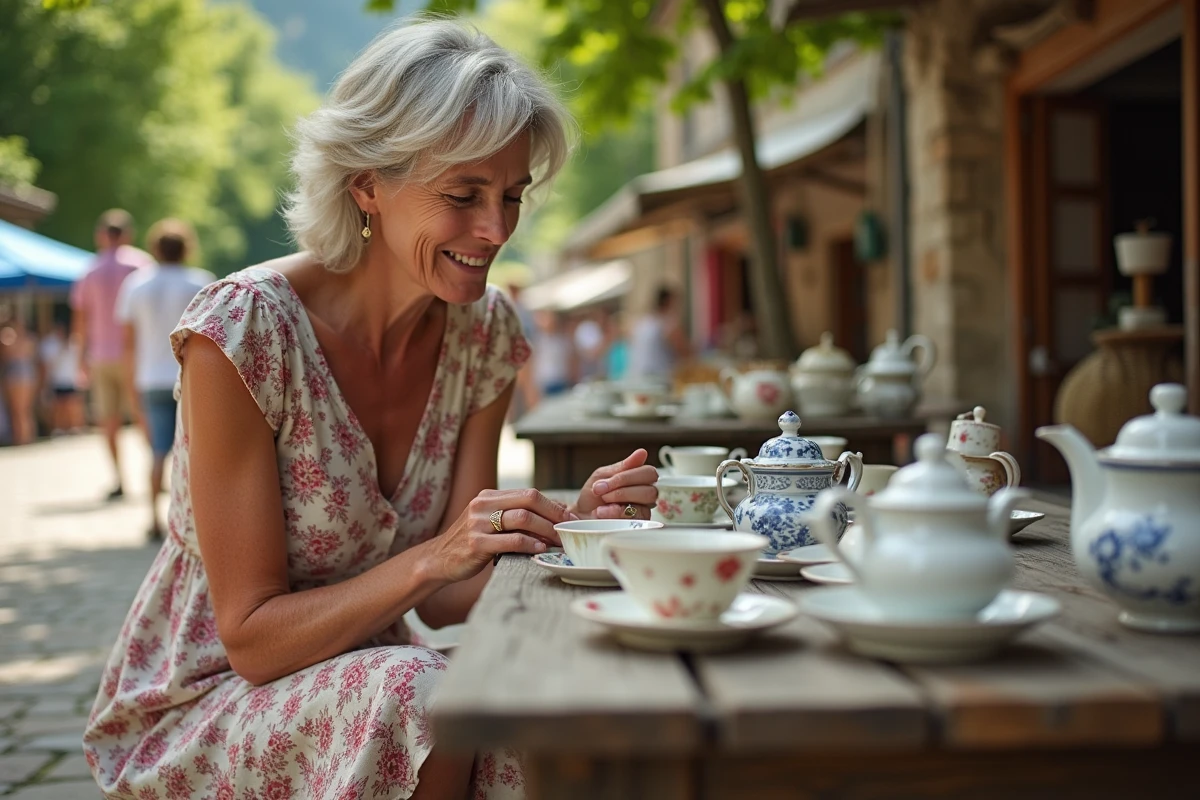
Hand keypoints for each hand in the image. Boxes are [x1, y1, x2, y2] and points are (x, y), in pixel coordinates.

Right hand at [423, 489, 574, 583]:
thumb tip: (552, 516)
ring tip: (559, 541)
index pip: (528, 493)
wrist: (439, 559)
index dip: (553, 505)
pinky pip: (511, 540)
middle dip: (554, 514)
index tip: (569, 518)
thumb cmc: (472, 542)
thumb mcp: (489, 521)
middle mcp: (483, 505)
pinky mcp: (476, 544)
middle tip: (570, 528)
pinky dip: (530, 544)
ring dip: (546, 530)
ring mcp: (478, 523)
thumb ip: (514, 515)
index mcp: (489, 496)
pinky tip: (540, 549)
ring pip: (523, 518)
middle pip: (529, 500)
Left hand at [574, 450, 658, 519]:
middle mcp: (645, 496)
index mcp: (639, 480)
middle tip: (603, 492)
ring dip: (620, 498)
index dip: (628, 476)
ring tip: (603, 502)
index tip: (607, 480)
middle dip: (623, 488)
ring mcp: (644, 512)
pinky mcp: (638, 526)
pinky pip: (636, 516)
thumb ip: (624, 466)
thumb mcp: (603, 475)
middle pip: (651, 488)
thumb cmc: (593, 496)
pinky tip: (603, 513)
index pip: (649, 473)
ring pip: (645, 501)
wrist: (580, 516)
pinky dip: (615, 512)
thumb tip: (642, 452)